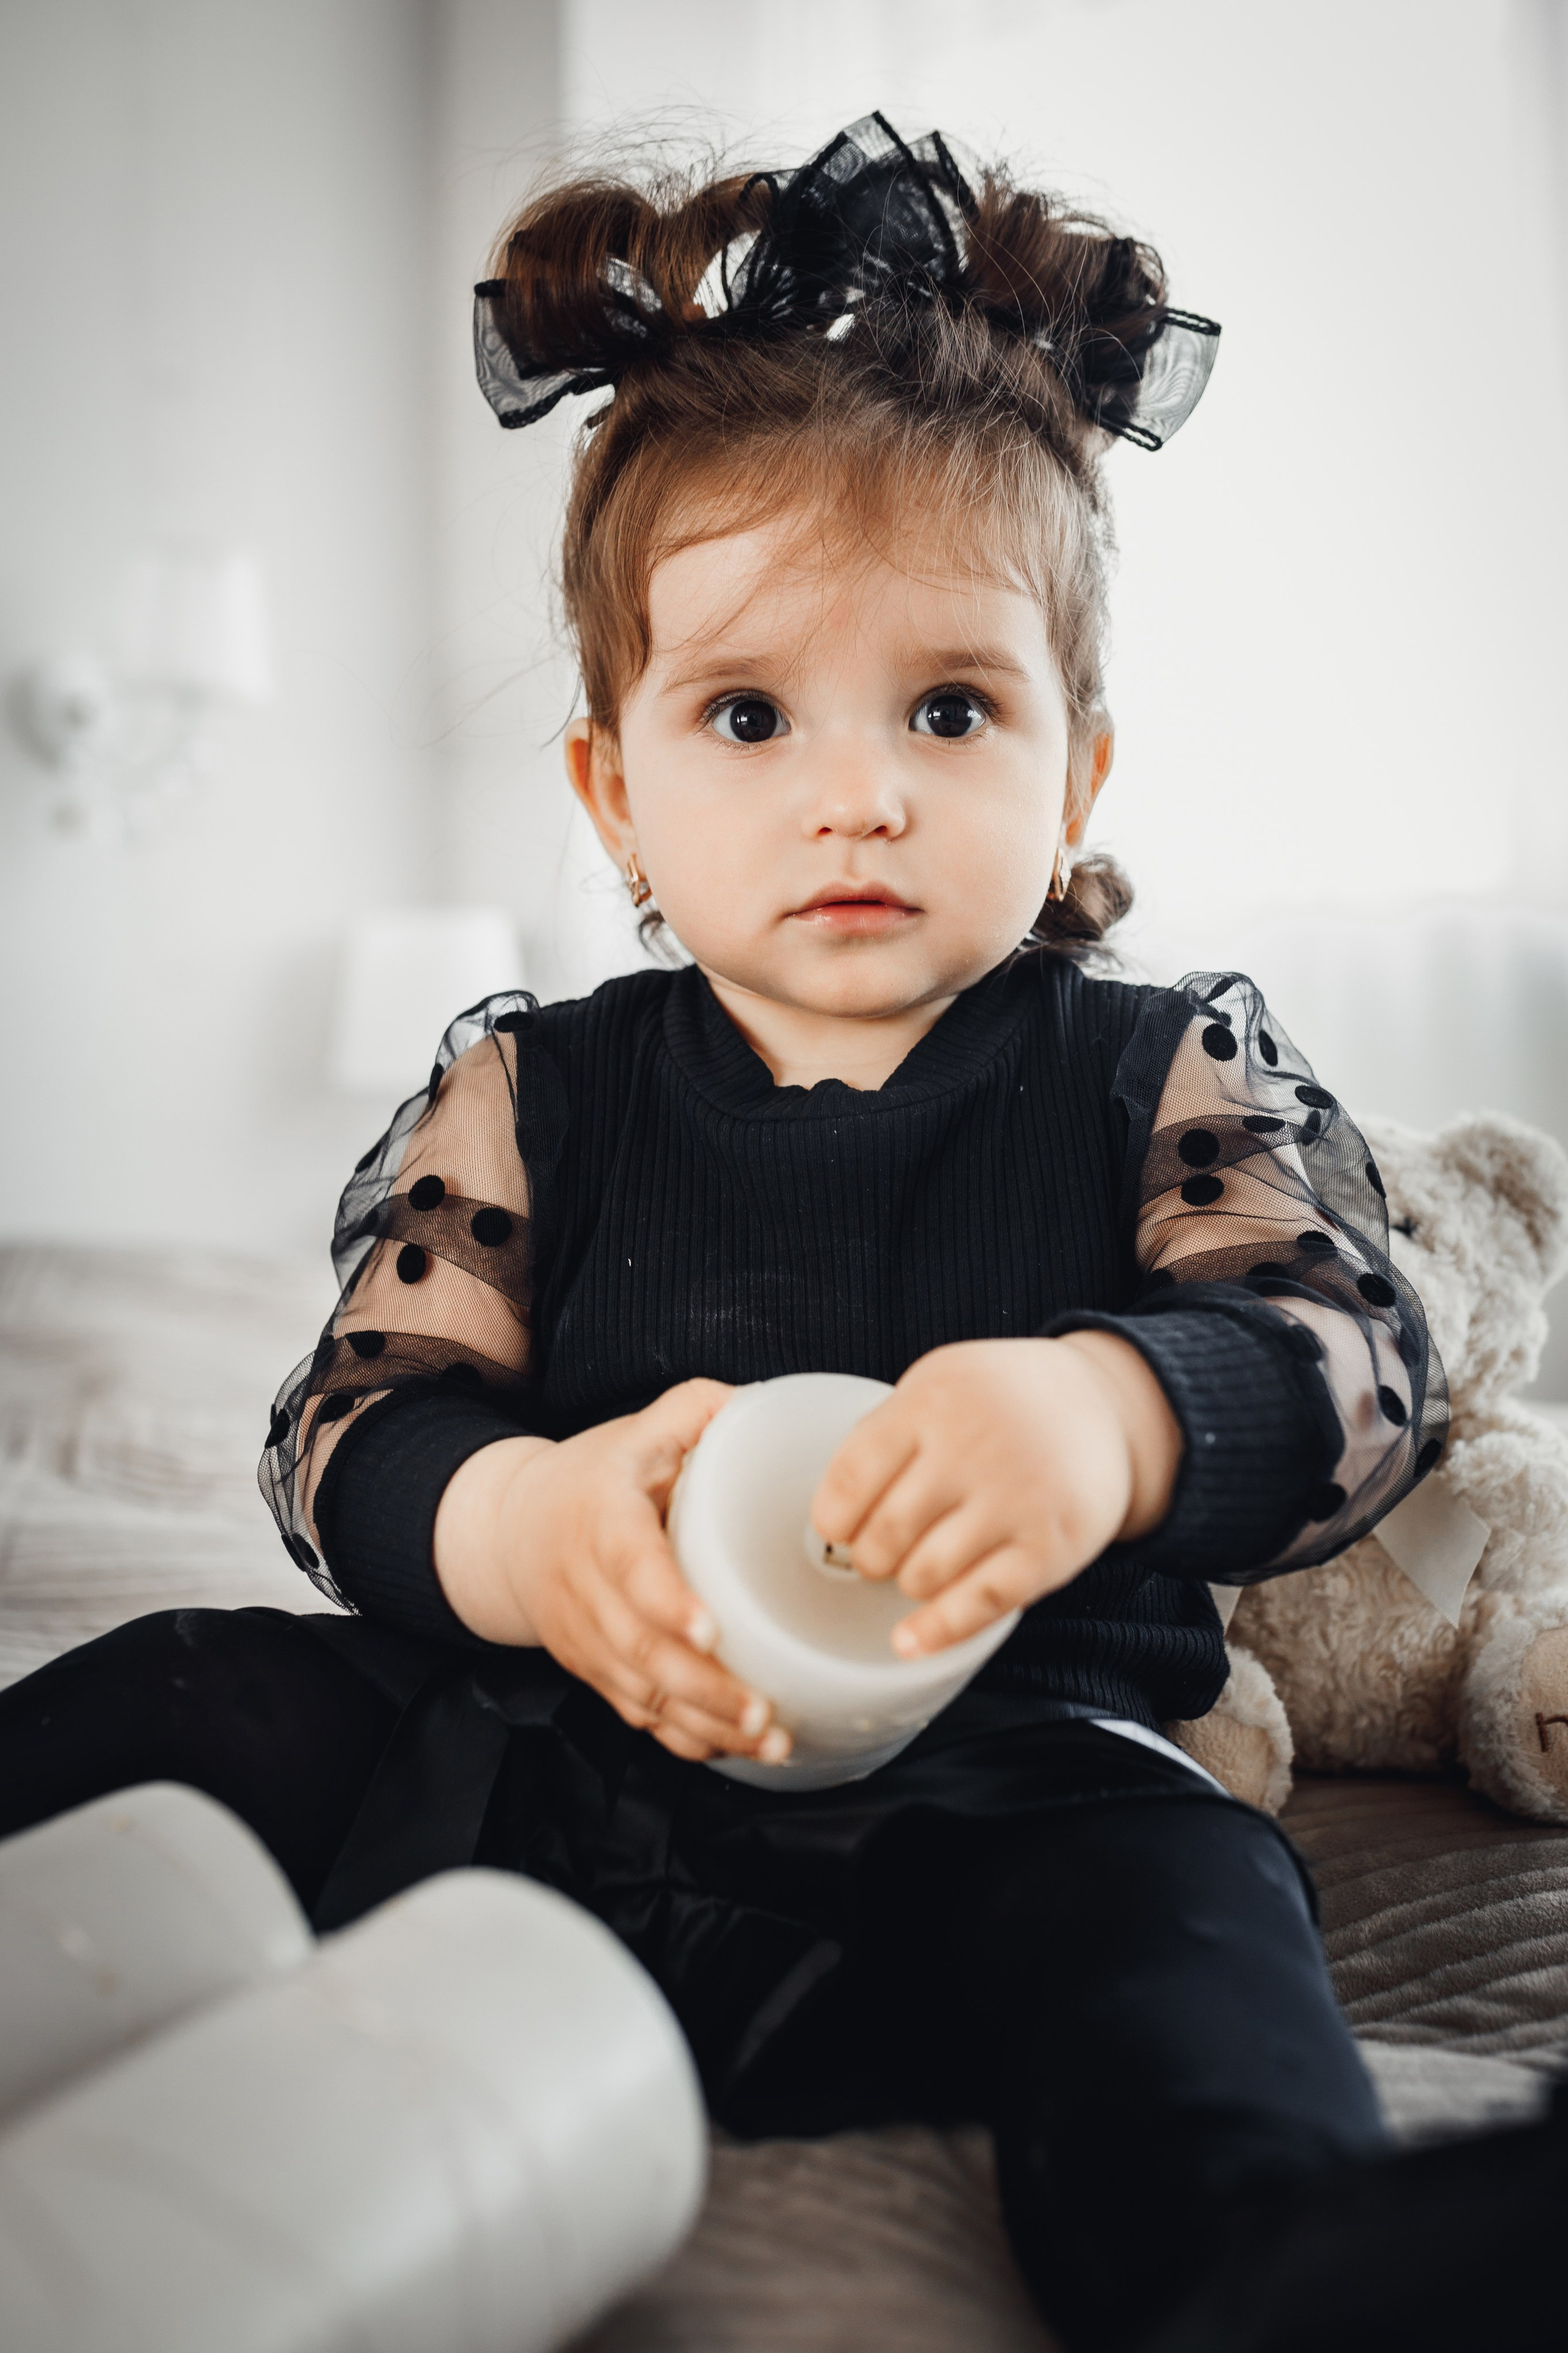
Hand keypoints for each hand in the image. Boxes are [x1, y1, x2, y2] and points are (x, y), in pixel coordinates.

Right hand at [433, 1381, 791, 1763]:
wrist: (508, 1529)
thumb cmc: (592, 1478)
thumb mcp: (636, 1430)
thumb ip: (696, 1410)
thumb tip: (760, 1403)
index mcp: (602, 1518)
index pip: (630, 1564)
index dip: (666, 1600)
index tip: (711, 1629)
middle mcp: (586, 1585)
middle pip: (639, 1649)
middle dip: (704, 1687)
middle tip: (764, 1710)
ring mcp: (584, 1637)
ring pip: (640, 1693)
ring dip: (704, 1723)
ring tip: (769, 1738)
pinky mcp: (591, 1671)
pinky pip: (635, 1713)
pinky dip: (682, 1738)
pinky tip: (734, 1747)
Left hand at [809, 1334, 1181, 1655]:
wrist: (1101, 1405)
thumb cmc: (1001, 1401)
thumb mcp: (941, 1383)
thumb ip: (889, 1434)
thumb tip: (834, 1509)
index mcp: (932, 1403)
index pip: (853, 1475)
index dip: (832, 1517)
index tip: (835, 1530)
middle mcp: (971, 1449)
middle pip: (884, 1533)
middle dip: (869, 1557)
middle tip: (878, 1554)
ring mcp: (1015, 1499)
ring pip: (924, 1574)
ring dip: (906, 1583)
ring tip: (914, 1570)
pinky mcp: (1051, 1547)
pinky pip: (980, 1602)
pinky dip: (938, 1630)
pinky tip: (909, 1642)